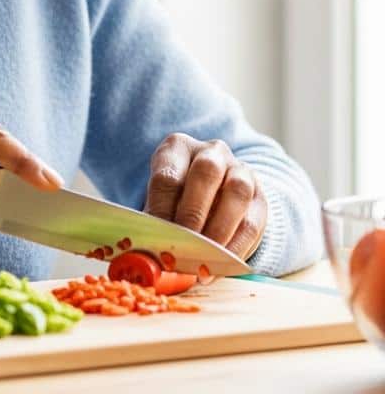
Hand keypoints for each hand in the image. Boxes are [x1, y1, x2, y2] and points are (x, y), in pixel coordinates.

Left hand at [144, 133, 266, 258]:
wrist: (213, 195)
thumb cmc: (177, 199)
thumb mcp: (161, 201)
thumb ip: (158, 221)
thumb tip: (150, 253)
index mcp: (178, 147)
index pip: (168, 174)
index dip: (162, 209)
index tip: (159, 237)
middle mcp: (212, 152)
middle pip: (206, 172)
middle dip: (193, 212)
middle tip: (184, 244)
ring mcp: (240, 170)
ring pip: (237, 192)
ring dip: (219, 230)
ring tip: (205, 258)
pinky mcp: (260, 197)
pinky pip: (253, 222)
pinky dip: (236, 246)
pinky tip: (222, 263)